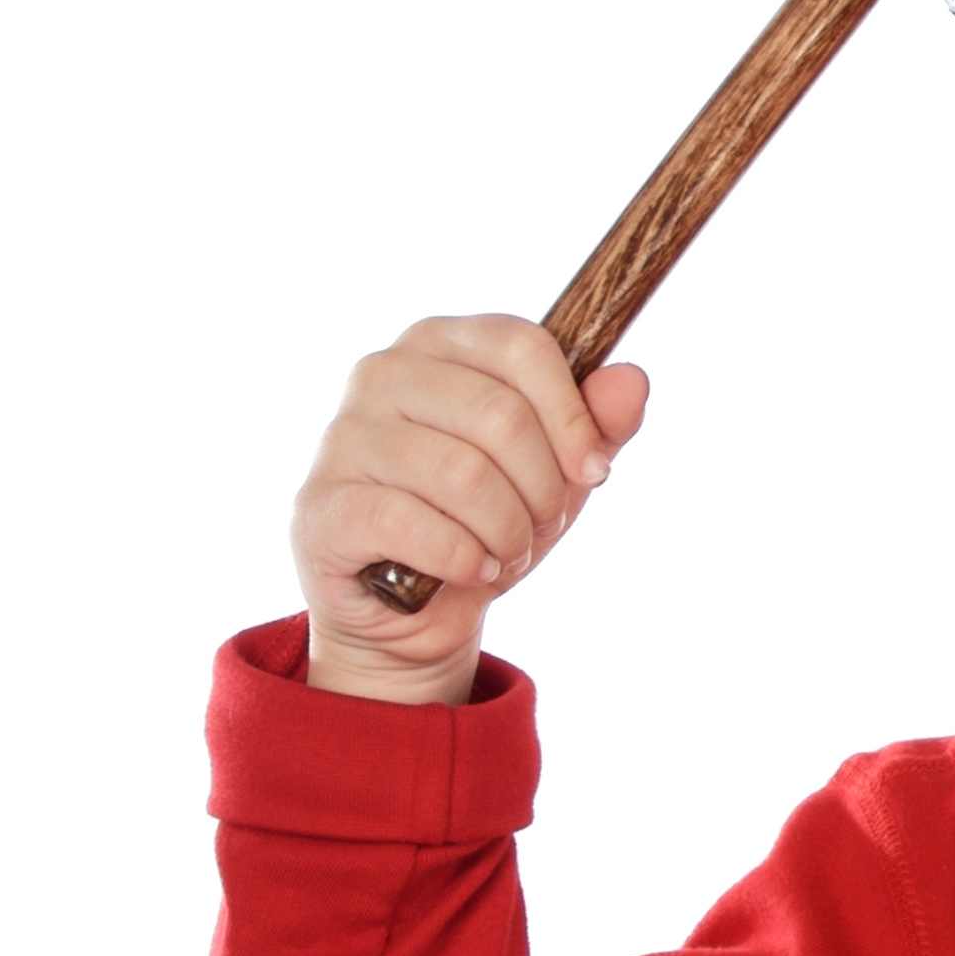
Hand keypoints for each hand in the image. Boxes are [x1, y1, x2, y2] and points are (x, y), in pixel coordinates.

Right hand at [290, 317, 651, 706]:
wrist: (410, 612)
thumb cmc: (483, 522)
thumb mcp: (554, 472)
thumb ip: (596, 423)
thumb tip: (632, 380)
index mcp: (438, 343)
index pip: (521, 345)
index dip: (572, 414)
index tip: (595, 471)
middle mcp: (381, 373)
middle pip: (500, 414)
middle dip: (543, 488)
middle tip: (540, 526)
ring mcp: (342, 437)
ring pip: (462, 474)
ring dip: (507, 531)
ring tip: (506, 552)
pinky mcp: (321, 506)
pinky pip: (412, 524)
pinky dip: (462, 559)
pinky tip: (471, 571)